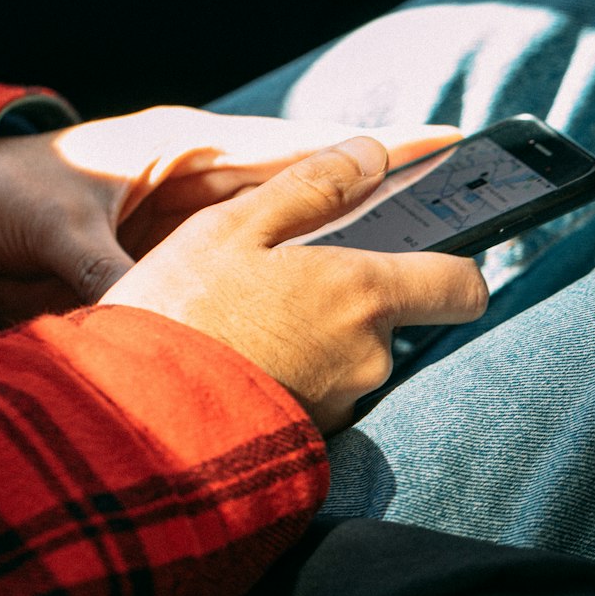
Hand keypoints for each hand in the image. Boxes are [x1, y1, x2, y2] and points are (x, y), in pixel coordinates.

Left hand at [0, 106, 463, 326]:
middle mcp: (209, 179)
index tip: (445, 143)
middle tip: (461, 209)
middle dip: (386, 195)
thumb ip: (106, 270)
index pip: (302, 146)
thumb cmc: (11, 193)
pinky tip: (334, 307)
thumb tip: (142, 319)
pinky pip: (258, 264)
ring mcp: (203, 216)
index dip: (375, 147)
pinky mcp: (188, 252)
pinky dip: (295, 280)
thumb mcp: (59, 225)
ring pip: (295, 230)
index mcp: (190, 149)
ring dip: (349, 243)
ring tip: (420, 265)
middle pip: (317, 187)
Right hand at [100, 134, 488, 432]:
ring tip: (246, 326)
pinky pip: (318, 396)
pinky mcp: (311, 442)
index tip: (426, 254)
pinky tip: (240, 364)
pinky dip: (291, 377)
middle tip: (279, 284)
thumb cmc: (179, 314)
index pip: (462, 286)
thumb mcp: (233, 226)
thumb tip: (370, 153)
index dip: (452, 267)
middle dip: (350, 301)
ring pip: (350, 359)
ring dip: (315, 339)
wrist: (132, 422)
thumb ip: (311, 185)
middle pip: (392, 320)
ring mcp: (342, 405)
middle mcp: (369, 357)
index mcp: (363, 293)